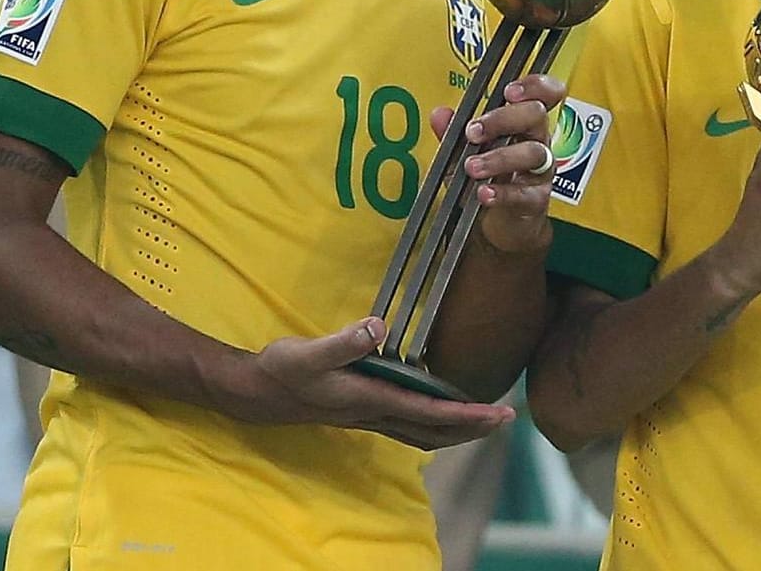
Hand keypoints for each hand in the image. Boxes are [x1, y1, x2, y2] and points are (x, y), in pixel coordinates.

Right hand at [230, 316, 515, 448]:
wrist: (252, 393)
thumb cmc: (282, 370)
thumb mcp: (307, 353)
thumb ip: (343, 342)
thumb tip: (377, 327)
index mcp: (370, 400)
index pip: (430, 415)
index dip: (467, 416)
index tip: (499, 414)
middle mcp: (374, 414)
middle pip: (434, 432)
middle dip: (472, 428)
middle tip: (508, 418)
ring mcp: (368, 416)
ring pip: (423, 433)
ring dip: (456, 430)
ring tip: (484, 420)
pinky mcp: (361, 410)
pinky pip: (408, 425)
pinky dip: (433, 423)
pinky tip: (440, 411)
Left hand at [438, 73, 565, 254]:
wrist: (497, 226)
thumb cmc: (488, 180)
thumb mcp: (465, 154)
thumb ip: (453, 134)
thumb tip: (440, 114)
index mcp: (524, 124)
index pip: (543, 95)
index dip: (535, 86)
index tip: (510, 91)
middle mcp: (537, 142)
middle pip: (536, 116)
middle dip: (503, 118)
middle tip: (474, 132)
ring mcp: (541, 171)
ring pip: (534, 153)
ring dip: (500, 158)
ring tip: (471, 167)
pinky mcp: (536, 200)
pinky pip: (525, 193)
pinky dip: (502, 193)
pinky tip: (483, 193)